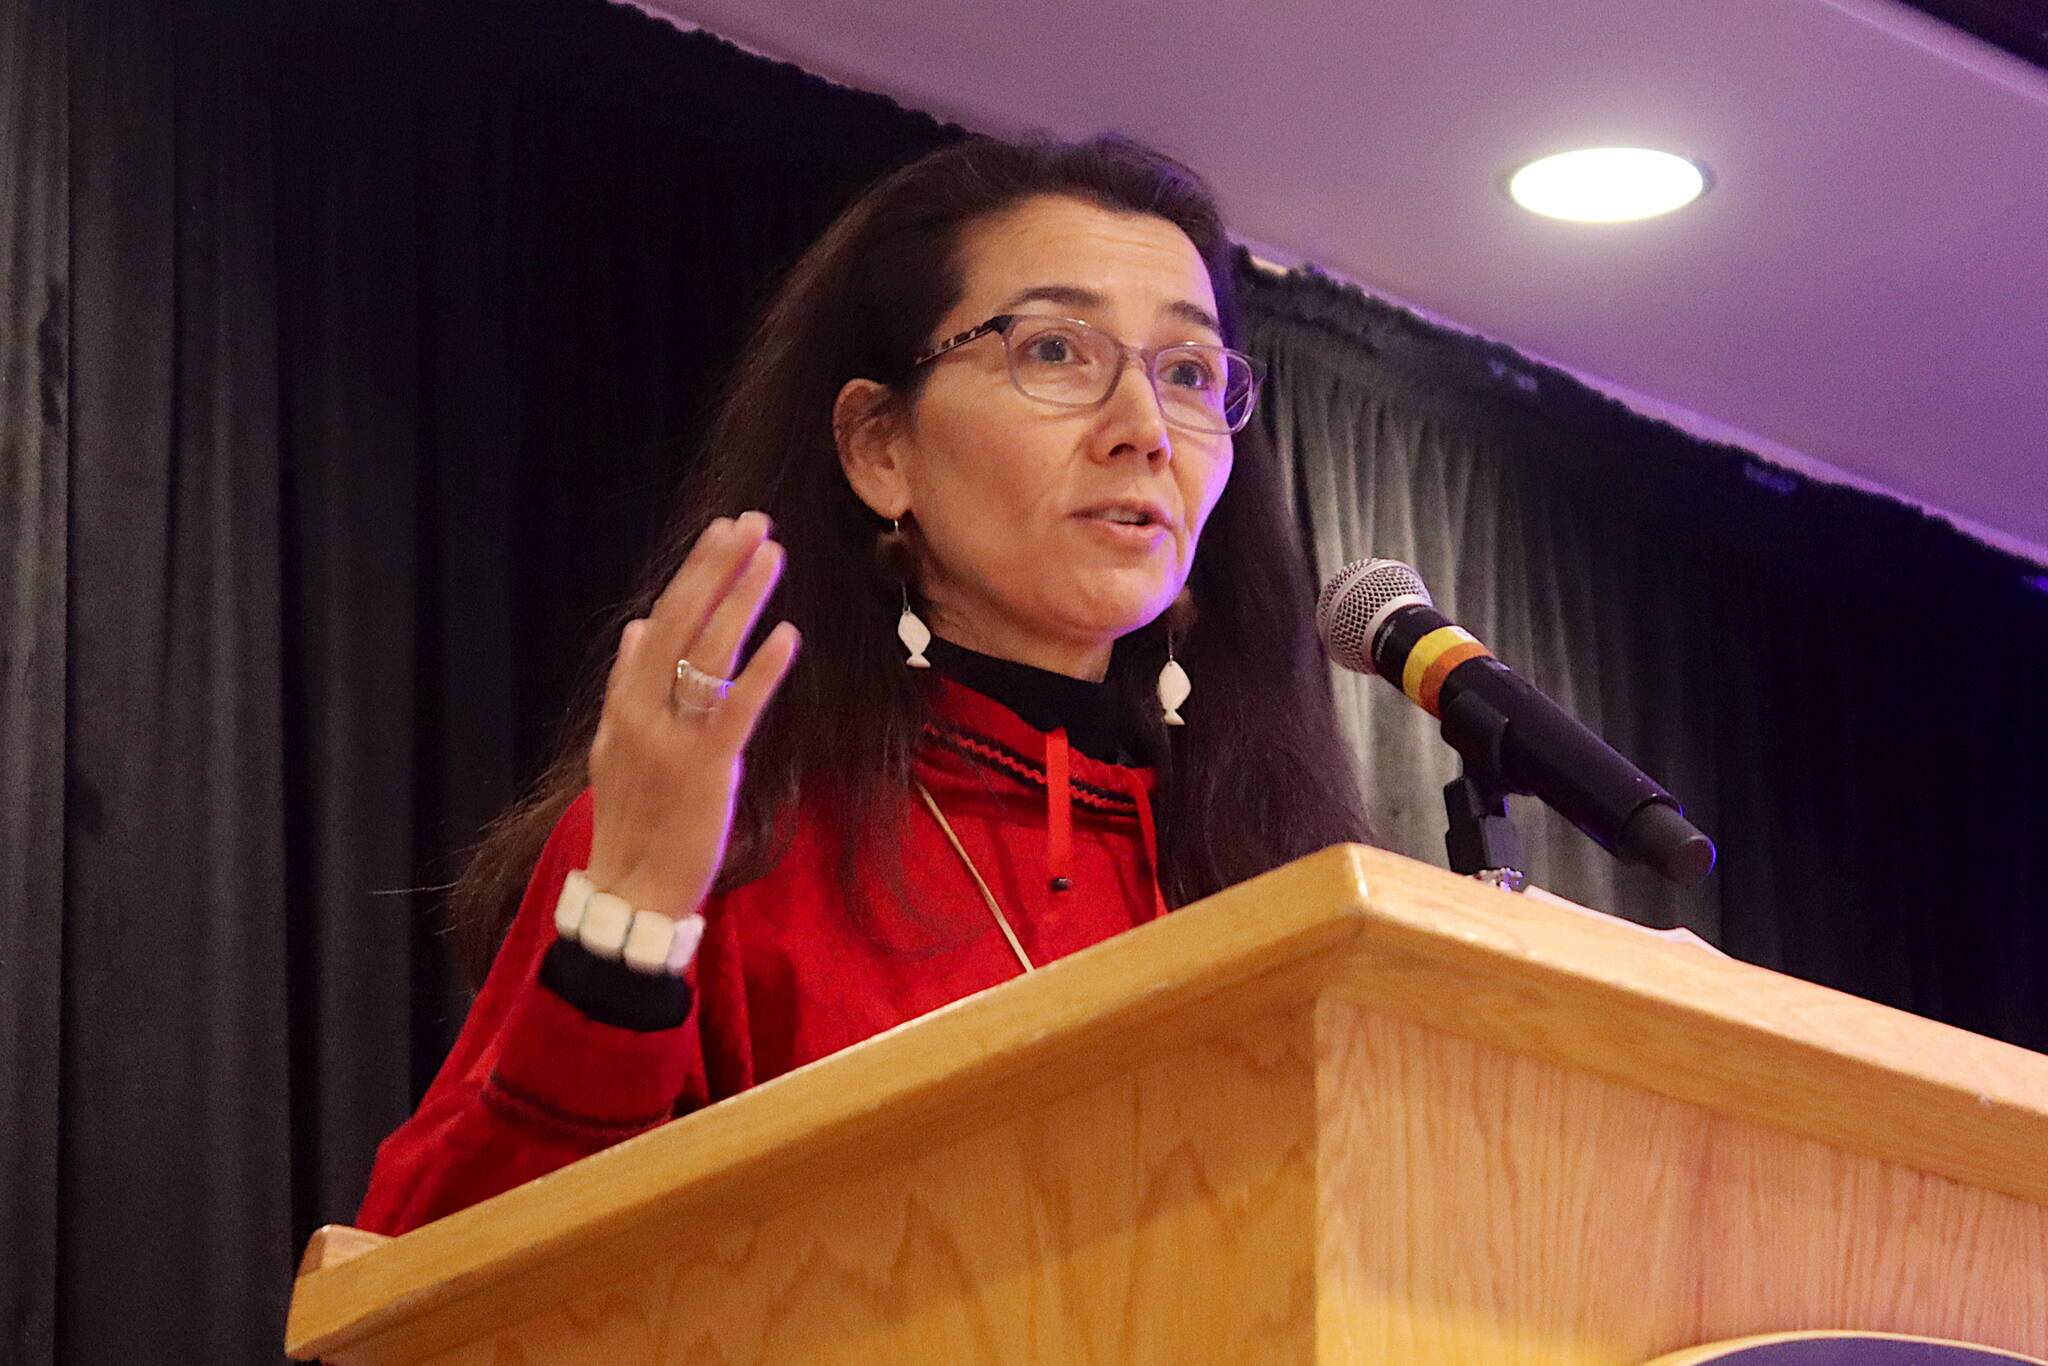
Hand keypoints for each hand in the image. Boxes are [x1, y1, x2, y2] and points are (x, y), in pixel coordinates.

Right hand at [584, 510, 799, 917]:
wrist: (632, 891)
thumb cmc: (635, 819)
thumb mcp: (616, 747)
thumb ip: (629, 685)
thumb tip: (640, 626)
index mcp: (624, 702)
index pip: (663, 620)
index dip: (695, 574)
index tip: (722, 533)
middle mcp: (641, 712)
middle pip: (683, 622)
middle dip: (718, 568)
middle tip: (752, 521)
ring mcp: (670, 740)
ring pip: (708, 653)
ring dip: (742, 599)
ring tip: (771, 555)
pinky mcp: (705, 771)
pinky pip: (735, 710)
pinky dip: (760, 671)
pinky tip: (786, 635)